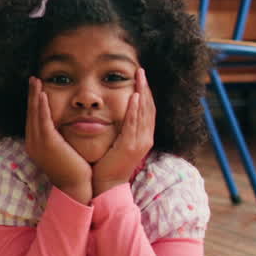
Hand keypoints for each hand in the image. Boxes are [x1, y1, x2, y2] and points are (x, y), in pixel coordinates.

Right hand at [25, 77, 91, 203]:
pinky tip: (42, 93)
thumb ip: (60, 138)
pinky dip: (41, 106)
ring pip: (34, 114)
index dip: (34, 102)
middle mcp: (33, 142)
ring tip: (36, 80)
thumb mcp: (63, 151)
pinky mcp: (47, 143)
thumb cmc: (75, 171)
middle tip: (33, 78)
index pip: (34, 118)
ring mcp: (37, 143)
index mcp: (36, 144)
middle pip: (30, 113)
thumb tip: (65, 127)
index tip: (37, 88)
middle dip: (31, 94)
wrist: (76, 188)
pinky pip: (42, 120)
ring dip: (34, 95)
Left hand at [92, 68, 154, 196]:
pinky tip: (134, 96)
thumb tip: (114, 115)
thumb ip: (119, 129)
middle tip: (141, 70)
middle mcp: (145, 138)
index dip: (145, 92)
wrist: (106, 185)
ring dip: (142, 93)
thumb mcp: (116, 142)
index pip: (147, 109)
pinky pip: (134, 124)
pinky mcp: (130, 146)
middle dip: (146, 87)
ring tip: (139, 76)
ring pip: (144, 112)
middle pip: (149, 107)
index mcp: (143, 136)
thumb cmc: (107, 164)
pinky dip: (135, 109)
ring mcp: (140, 142)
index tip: (140, 77)